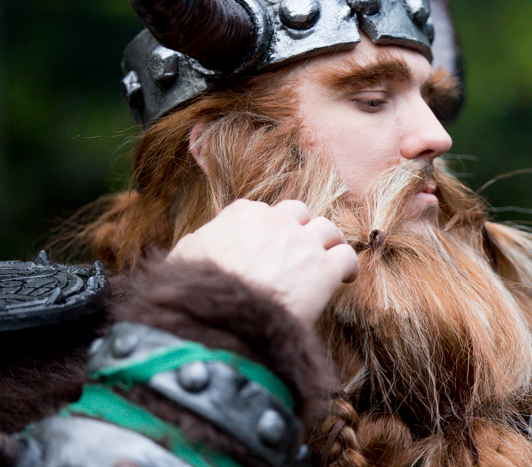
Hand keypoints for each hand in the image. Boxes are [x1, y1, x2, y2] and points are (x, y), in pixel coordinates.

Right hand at [167, 199, 358, 327]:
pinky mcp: (325, 268)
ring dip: (327, 243)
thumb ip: (196, 244)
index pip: (262, 211)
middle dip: (299, 229)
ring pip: (328, 228)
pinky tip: (345, 278)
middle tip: (298, 251)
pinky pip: (348, 257)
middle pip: (298, 213)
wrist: (223, 318)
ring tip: (325, 260)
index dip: (267, 230)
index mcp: (243, 214)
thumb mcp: (183, 259)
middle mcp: (277, 221)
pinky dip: (348, 267)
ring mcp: (304, 242)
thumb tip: (198, 243)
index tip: (267, 246)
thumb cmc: (198, 292)